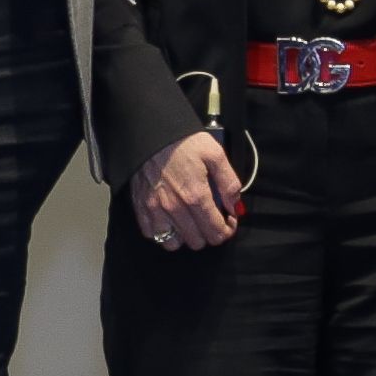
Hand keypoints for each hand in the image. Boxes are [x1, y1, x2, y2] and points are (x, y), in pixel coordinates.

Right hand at [127, 132, 245, 249]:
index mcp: (196, 196)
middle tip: (210, 217)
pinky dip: (163, 232)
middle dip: (209, 232)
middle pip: (198, 242)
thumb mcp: (215, 154)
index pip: (217, 233)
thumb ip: (229, 183)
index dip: (227, 230)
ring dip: (185, 236)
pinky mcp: (140, 208)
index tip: (227, 219)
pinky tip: (170, 219)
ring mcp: (155, 210)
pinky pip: (152, 235)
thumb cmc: (184, 142)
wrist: (151, 132)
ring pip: (175, 244)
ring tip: (190, 220)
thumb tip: (235, 206)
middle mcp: (175, 208)